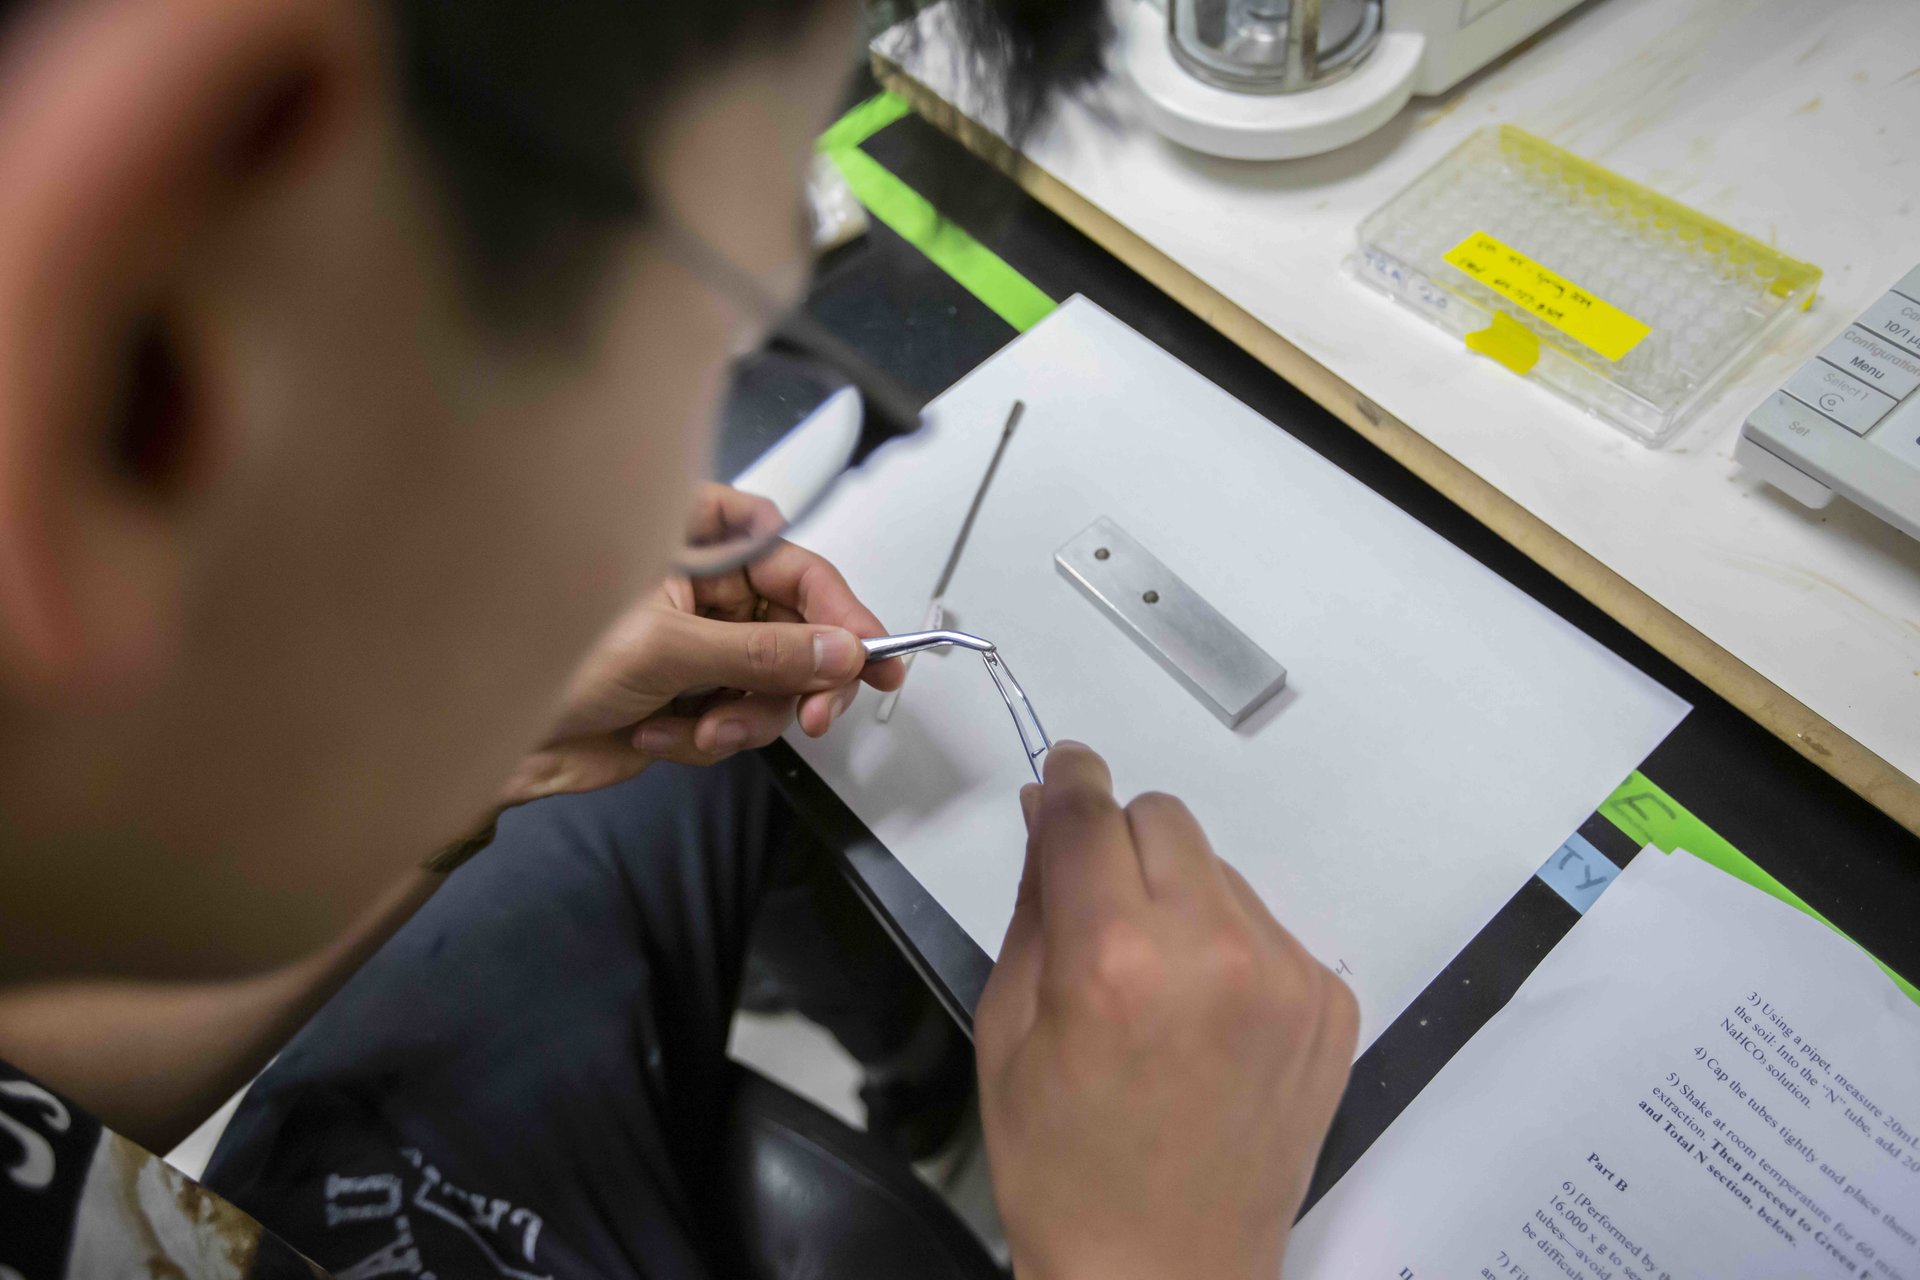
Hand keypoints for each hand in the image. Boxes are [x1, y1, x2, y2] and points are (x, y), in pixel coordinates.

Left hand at [499, 488, 903, 803]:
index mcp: (695, 544)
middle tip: (815, 716)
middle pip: (800, 631)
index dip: (841, 610)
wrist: (491, 740)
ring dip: (745, 718)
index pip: (796, 566)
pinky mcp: (690, 697)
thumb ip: (761, 654)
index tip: (870, 654)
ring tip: (697, 728)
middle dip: (801, 680)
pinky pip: (740, 721)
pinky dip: (708, 737)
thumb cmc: (545, 660)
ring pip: (775, 686)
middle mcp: (705, 590)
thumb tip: (838, 651)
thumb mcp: (666, 650)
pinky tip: (658, 733)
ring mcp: (700, 646)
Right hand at [975, 742, 1357, 1279]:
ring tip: (1157, 987)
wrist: (1163, 1271)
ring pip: (1218, 871)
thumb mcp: (1006, 1028)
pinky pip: (1266, 928)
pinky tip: (1205, 1022)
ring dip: (1179, 898)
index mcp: (1114, 957)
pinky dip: (1230, 949)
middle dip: (1120, 844)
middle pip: (1163, 820)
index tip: (1062, 771)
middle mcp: (1213, 950)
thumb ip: (1033, 904)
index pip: (1089, 814)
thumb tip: (1046, 812)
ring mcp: (1285, 977)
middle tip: (1099, 911)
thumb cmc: (1061, 1163)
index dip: (1067, 782)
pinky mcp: (1331, 1006)